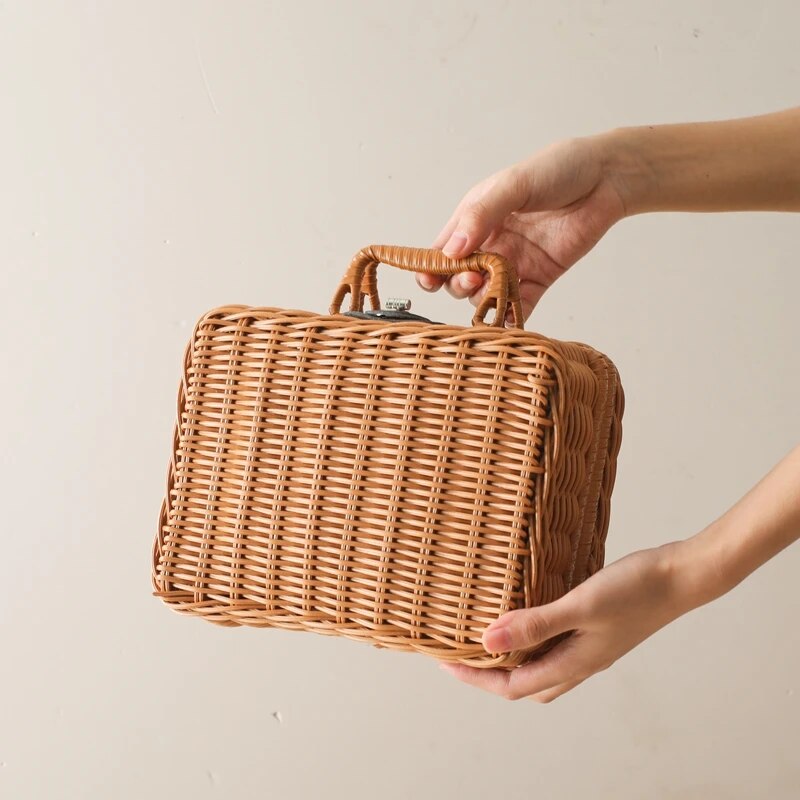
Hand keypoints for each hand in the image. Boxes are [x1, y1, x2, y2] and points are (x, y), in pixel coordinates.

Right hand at [419, 135, 628, 321]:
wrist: (607, 178)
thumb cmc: (558, 169)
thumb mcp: (514, 185)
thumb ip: (481, 215)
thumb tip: (451, 250)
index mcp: (476, 219)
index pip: (442, 249)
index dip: (431, 268)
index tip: (430, 280)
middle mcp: (491, 243)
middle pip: (459, 278)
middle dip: (459, 284)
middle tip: (473, 279)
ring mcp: (514, 263)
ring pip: (485, 294)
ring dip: (484, 299)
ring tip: (494, 291)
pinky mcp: (539, 278)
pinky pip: (519, 305)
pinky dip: (511, 316)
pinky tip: (508, 319)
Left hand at [440, 543, 699, 701]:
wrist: (681, 576)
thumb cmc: (635, 590)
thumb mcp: (580, 605)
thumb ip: (535, 625)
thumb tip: (487, 643)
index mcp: (574, 664)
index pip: (513, 686)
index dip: (476, 678)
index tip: (445, 664)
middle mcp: (581, 662)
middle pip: (527, 685)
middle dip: (491, 676)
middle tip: (462, 655)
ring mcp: (592, 648)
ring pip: (543, 668)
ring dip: (514, 660)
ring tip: (488, 637)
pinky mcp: (600, 630)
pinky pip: (558, 646)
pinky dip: (535, 641)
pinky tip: (529, 616)